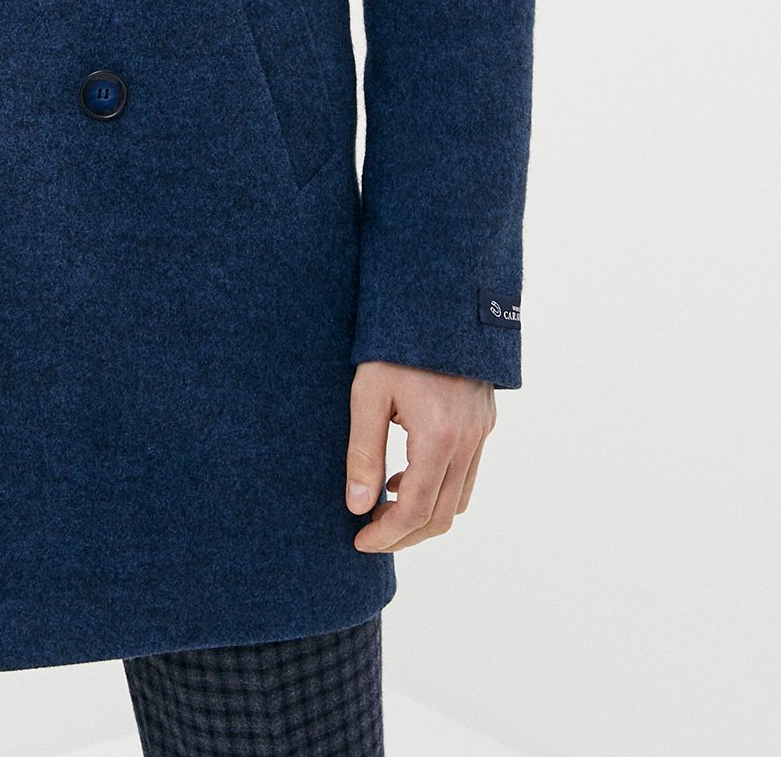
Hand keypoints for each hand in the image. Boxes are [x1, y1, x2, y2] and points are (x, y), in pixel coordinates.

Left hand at [345, 360, 494, 550]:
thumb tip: (356, 506)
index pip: (417, 510)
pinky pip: (468, 474)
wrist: (439, 300)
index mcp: (440, 436)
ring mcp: (482, 432)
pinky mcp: (484, 421)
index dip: (387, 535)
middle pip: (444, 515)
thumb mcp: (368, 392)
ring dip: (425, 514)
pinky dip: (440, 489)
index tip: (359, 541)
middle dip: (406, 534)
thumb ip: (363, 451)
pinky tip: (406, 475)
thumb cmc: (396, 342)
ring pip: (461, 499)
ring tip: (384, 506)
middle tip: (370, 534)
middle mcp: (469, 441)